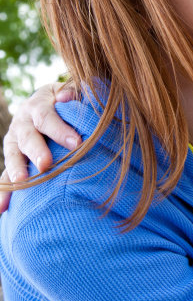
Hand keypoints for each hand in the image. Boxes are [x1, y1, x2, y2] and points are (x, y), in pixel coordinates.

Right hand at [0, 82, 78, 212]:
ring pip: (12, 155)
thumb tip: (68, 96)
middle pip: (27, 137)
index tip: (76, 143)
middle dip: (36, 151)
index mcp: (37, 105)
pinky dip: (2, 192)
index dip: (60, 129)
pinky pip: (4, 177)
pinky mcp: (12, 159)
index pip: (46, 116)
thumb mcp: (70, 91)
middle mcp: (22, 123)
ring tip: (23, 181)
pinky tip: (2, 209)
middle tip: (46, 165)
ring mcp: (14, 142)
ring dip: (16, 169)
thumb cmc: (67, 101)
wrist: (47, 104)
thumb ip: (72, 92)